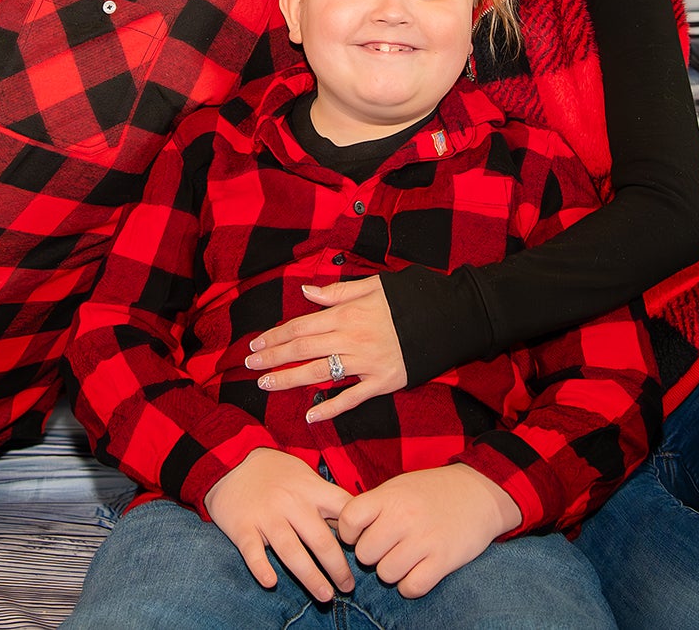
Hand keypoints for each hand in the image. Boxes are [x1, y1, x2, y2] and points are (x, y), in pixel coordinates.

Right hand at [203, 448, 355, 601]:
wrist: (231, 459)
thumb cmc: (274, 471)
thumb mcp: (304, 475)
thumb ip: (325, 497)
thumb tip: (352, 523)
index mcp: (311, 489)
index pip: (343, 509)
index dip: (358, 532)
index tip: (365, 550)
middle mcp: (291, 503)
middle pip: (320, 540)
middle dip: (338, 567)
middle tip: (348, 587)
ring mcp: (266, 516)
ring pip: (291, 551)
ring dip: (310, 576)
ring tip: (325, 595)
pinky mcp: (242, 527)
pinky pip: (252, 551)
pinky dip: (260, 567)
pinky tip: (270, 581)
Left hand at [246, 278, 407, 422]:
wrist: (448, 319)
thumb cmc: (409, 300)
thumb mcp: (374, 285)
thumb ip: (337, 291)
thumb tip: (306, 291)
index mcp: (347, 314)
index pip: (301, 326)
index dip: (275, 336)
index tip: (256, 343)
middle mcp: (352, 339)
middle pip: (304, 349)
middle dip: (273, 358)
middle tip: (250, 366)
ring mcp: (367, 363)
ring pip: (321, 373)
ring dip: (290, 379)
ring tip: (267, 385)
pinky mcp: (383, 383)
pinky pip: (352, 398)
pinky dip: (331, 407)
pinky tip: (310, 414)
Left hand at [335, 465, 522, 598]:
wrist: (480, 493)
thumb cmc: (433, 491)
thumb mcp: (399, 487)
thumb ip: (373, 505)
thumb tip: (340, 527)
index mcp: (389, 496)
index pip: (349, 519)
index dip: (348, 532)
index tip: (360, 533)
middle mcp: (403, 518)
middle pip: (365, 553)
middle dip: (372, 554)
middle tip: (387, 547)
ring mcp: (424, 540)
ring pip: (386, 573)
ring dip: (392, 571)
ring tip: (404, 558)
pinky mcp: (443, 561)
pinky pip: (411, 587)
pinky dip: (410, 585)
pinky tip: (417, 571)